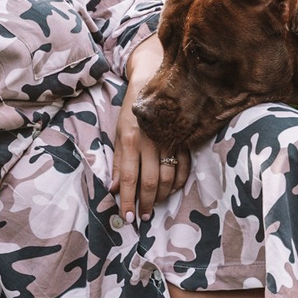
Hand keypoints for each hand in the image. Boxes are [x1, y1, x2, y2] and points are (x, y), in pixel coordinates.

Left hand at [113, 36, 185, 222]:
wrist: (154, 79)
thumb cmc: (133, 110)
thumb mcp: (118, 133)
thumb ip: (117, 162)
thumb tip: (112, 188)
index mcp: (130, 140)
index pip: (128, 178)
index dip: (127, 201)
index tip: (127, 218)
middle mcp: (150, 141)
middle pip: (150, 181)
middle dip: (146, 203)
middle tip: (143, 217)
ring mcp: (169, 139)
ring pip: (169, 177)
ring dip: (162, 195)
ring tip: (155, 205)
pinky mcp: (184, 138)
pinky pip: (185, 167)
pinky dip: (179, 182)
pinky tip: (172, 190)